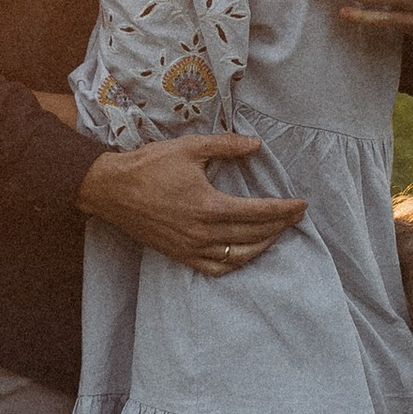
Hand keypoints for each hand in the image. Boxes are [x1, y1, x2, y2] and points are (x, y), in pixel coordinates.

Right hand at [77, 134, 306, 275]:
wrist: (110, 189)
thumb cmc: (149, 165)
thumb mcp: (190, 148)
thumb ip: (226, 146)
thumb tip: (257, 144)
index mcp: (209, 206)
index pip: (258, 213)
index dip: (284, 210)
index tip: (301, 205)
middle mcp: (203, 232)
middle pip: (253, 236)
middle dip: (280, 226)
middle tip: (295, 216)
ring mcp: (190, 248)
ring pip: (238, 257)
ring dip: (262, 246)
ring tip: (275, 234)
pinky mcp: (179, 255)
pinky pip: (214, 269)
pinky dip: (235, 263)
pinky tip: (244, 253)